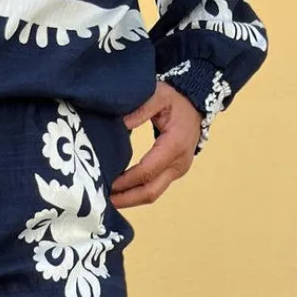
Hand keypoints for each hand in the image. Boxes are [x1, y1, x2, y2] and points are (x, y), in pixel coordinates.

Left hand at [110, 81, 202, 208]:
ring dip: (129, 200)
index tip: (106, 182)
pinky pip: (153, 189)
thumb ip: (139, 109)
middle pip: (150, 191)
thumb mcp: (158, 95)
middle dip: (125, 199)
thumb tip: (118, 125)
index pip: (147, 171)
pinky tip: (118, 193)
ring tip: (106, 200)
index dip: (126, 181)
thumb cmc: (175, 100)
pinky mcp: (173, 174)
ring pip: (152, 194)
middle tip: (101, 201)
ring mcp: (178, 172)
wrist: (195, 105)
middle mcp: (179, 164)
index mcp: (175, 145)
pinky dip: (135, 194)